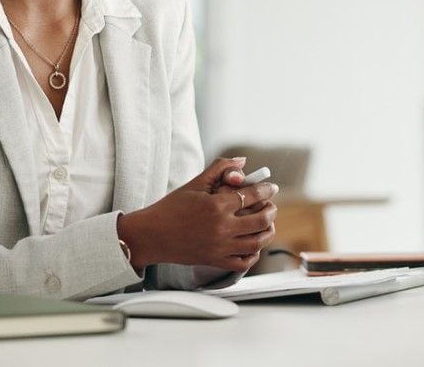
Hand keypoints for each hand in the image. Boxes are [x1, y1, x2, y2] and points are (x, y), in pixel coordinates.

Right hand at [118, 158, 278, 272]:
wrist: (151, 235)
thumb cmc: (171, 208)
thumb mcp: (195, 184)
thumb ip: (220, 169)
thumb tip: (242, 161)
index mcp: (217, 205)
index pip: (253, 195)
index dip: (266, 190)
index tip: (271, 188)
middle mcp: (222, 227)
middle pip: (261, 219)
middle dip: (271, 210)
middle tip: (270, 206)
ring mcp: (220, 247)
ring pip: (257, 242)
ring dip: (267, 231)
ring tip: (267, 224)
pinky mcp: (215, 261)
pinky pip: (244, 262)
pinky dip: (253, 254)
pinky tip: (253, 244)